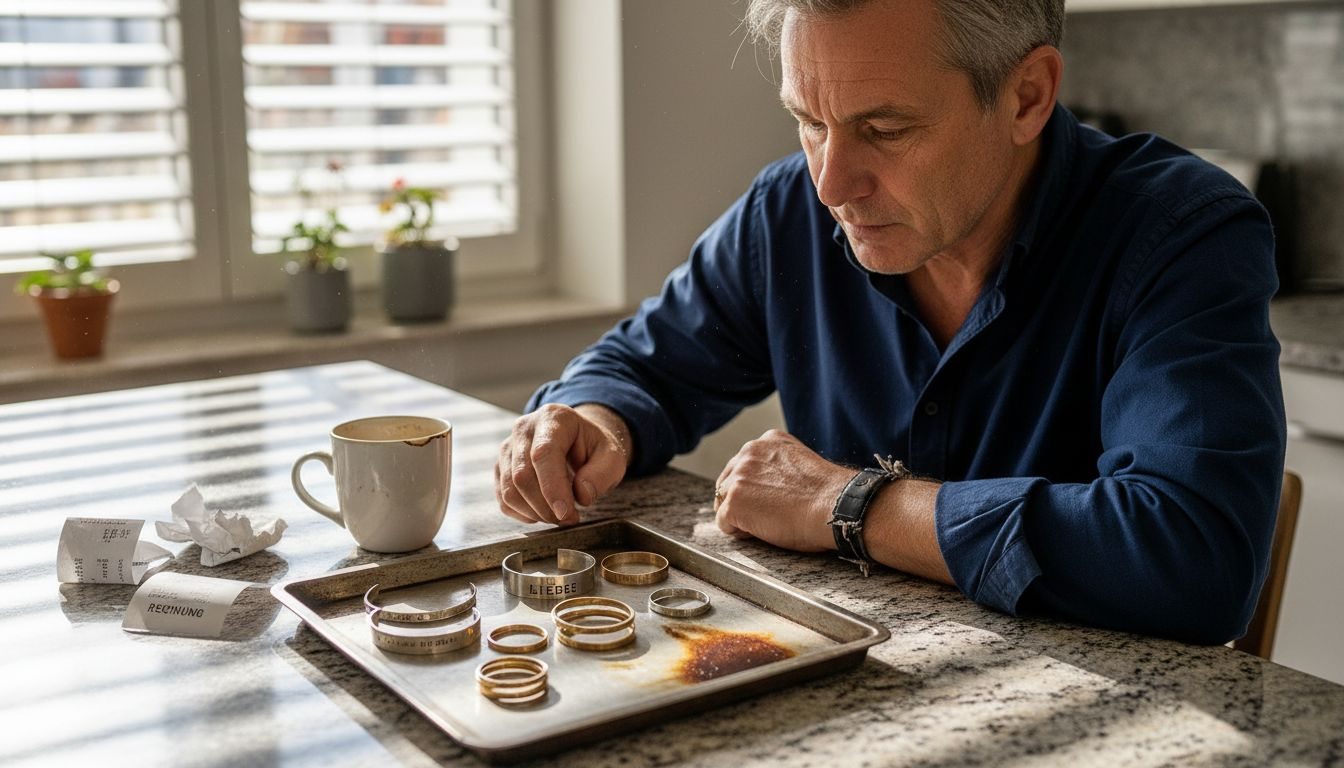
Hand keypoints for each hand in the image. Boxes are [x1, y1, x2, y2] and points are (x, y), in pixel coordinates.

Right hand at [495, 403, 629, 524]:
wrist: (579, 441)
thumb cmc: (595, 448)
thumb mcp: (613, 457)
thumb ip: (602, 474)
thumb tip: (582, 495)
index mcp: (553, 418)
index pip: (544, 454)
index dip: (552, 488)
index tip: (566, 514)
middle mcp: (524, 428)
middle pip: (522, 476)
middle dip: (546, 507)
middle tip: (570, 519)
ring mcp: (508, 448)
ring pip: (509, 490)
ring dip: (535, 512)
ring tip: (559, 515)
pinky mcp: (500, 467)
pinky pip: (503, 498)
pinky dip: (523, 513)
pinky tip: (543, 512)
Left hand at [714, 429, 851, 551]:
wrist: (835, 506)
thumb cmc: (827, 495)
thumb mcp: (801, 464)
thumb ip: (779, 466)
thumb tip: (770, 486)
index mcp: (768, 441)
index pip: (744, 465)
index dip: (754, 488)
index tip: (770, 500)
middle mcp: (749, 452)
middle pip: (728, 481)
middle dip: (742, 500)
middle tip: (766, 516)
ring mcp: (739, 477)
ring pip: (724, 502)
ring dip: (740, 515)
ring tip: (767, 523)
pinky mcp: (734, 501)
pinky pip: (724, 523)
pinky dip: (739, 532)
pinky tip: (762, 532)